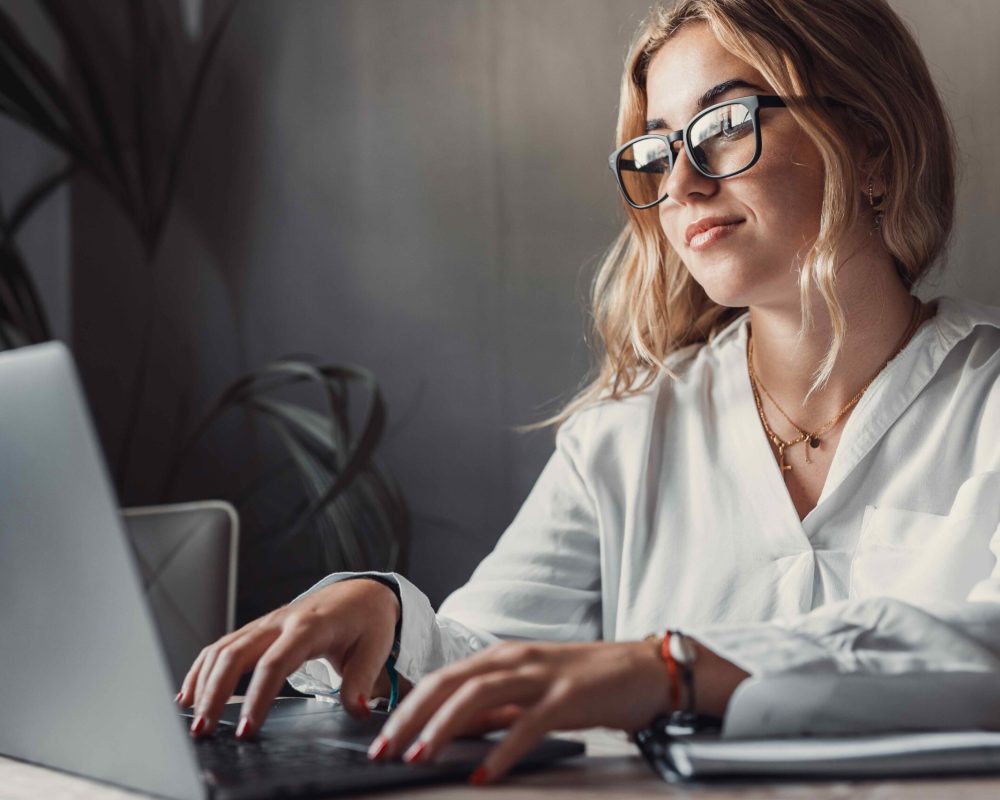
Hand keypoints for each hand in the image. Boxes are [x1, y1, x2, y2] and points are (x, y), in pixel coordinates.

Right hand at [176, 578, 399, 737]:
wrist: (362, 592)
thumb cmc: (368, 621)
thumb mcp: (375, 647)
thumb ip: (362, 679)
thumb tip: (356, 710)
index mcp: (309, 626)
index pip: (275, 663)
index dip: (258, 697)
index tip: (247, 729)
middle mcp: (280, 622)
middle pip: (236, 654)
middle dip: (215, 693)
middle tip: (204, 730)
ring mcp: (265, 623)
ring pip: (222, 649)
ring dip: (203, 683)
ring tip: (193, 720)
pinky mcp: (258, 630)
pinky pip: (222, 646)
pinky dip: (202, 669)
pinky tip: (189, 695)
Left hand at [367, 640, 671, 783]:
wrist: (643, 670)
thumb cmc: (585, 682)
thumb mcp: (529, 692)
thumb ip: (493, 708)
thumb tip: (451, 731)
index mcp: (501, 656)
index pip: (441, 679)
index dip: (406, 708)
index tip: (381, 738)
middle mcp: (514, 660)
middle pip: (449, 683)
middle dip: (411, 717)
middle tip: (384, 750)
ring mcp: (540, 676)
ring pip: (478, 695)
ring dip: (443, 727)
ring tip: (420, 756)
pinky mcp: (567, 697)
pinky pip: (527, 725)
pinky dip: (501, 750)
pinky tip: (483, 774)